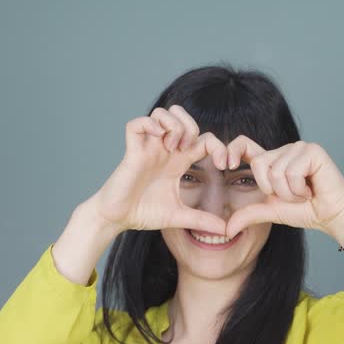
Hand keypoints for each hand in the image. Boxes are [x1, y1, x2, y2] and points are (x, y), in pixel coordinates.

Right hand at [86, 105, 229, 235]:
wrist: (118, 218)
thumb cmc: (143, 213)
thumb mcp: (178, 216)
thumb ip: (201, 220)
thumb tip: (225, 230)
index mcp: (178, 161)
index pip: (203, 139)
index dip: (219, 146)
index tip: (224, 166)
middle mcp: (164, 150)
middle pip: (182, 116)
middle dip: (193, 127)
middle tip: (191, 150)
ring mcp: (148, 147)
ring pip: (162, 113)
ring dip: (173, 125)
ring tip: (173, 146)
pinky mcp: (132, 150)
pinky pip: (137, 123)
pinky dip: (149, 124)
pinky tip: (157, 139)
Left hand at [221, 138, 343, 237]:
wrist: (332, 217)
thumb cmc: (306, 211)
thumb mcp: (271, 211)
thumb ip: (248, 214)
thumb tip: (226, 229)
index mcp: (272, 160)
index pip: (244, 144)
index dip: (232, 150)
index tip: (226, 165)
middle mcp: (284, 150)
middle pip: (259, 164)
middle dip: (273, 189)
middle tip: (292, 195)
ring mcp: (299, 148)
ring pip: (276, 171)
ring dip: (289, 192)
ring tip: (304, 193)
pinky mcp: (312, 151)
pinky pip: (291, 172)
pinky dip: (299, 188)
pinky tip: (312, 189)